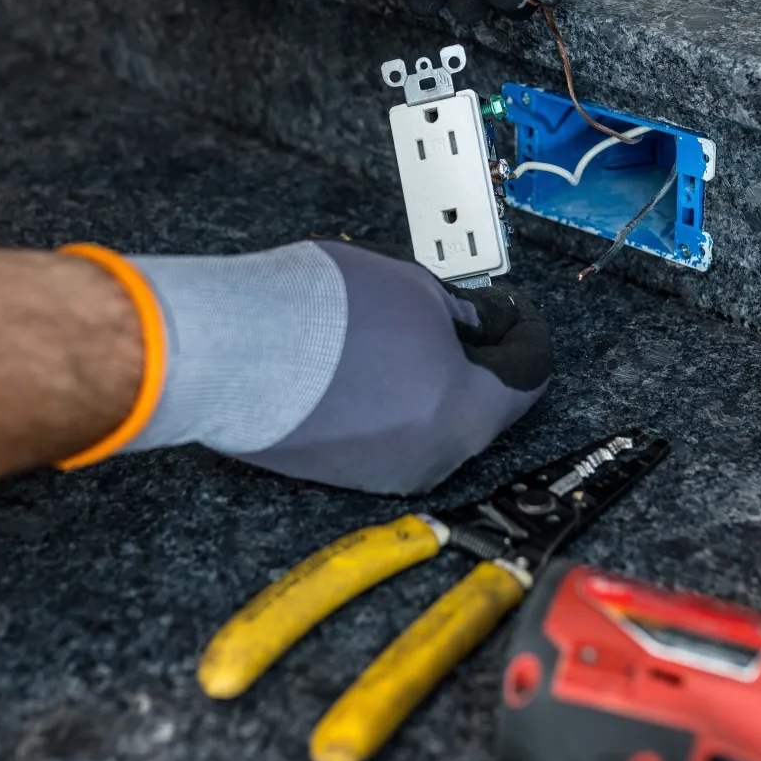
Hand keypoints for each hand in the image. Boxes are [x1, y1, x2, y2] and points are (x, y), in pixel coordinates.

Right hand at [114, 240, 551, 493]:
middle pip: (479, 406)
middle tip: (459, 317)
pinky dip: (384, 401)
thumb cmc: (321, 315)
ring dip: (426, 381)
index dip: (525, 334)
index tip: (513, 313)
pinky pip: (383, 434)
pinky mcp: (339, 472)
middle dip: (474, 360)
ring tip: (394, 332)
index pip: (528, 378)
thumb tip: (474, 323)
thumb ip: (460, 313)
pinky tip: (357, 363)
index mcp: (467, 414)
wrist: (232, 349)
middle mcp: (433, 458)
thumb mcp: (416, 287)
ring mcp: (383, 472)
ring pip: (428, 422)